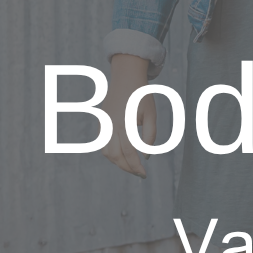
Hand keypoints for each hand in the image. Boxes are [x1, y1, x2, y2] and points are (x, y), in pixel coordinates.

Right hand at [101, 54, 154, 177]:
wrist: (125, 78)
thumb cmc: (142, 96)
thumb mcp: (151, 114)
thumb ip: (149, 136)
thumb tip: (146, 155)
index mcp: (124, 124)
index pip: (129, 152)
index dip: (136, 166)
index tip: (144, 174)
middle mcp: (111, 126)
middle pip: (115, 156)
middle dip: (127, 168)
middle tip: (140, 174)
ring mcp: (104, 125)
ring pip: (106, 152)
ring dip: (118, 162)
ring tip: (132, 166)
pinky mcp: (101, 123)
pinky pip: (103, 143)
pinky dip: (111, 153)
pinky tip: (123, 155)